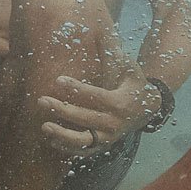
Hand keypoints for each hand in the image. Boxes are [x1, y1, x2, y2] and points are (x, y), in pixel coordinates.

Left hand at [36, 68, 152, 155]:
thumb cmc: (134, 84)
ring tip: (44, 126)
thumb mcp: (130, 69)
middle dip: (61, 110)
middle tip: (41, 100)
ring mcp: (108, 137)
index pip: (95, 96)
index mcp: (120, 102)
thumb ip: (115, 57)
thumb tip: (102, 38)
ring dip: (62, 135)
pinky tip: (51, 139)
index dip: (76, 89)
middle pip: (84, 118)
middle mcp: (114, 123)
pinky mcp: (103, 145)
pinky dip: (67, 148)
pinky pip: (84, 151)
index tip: (58, 80)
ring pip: (83, 140)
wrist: (148, 109)